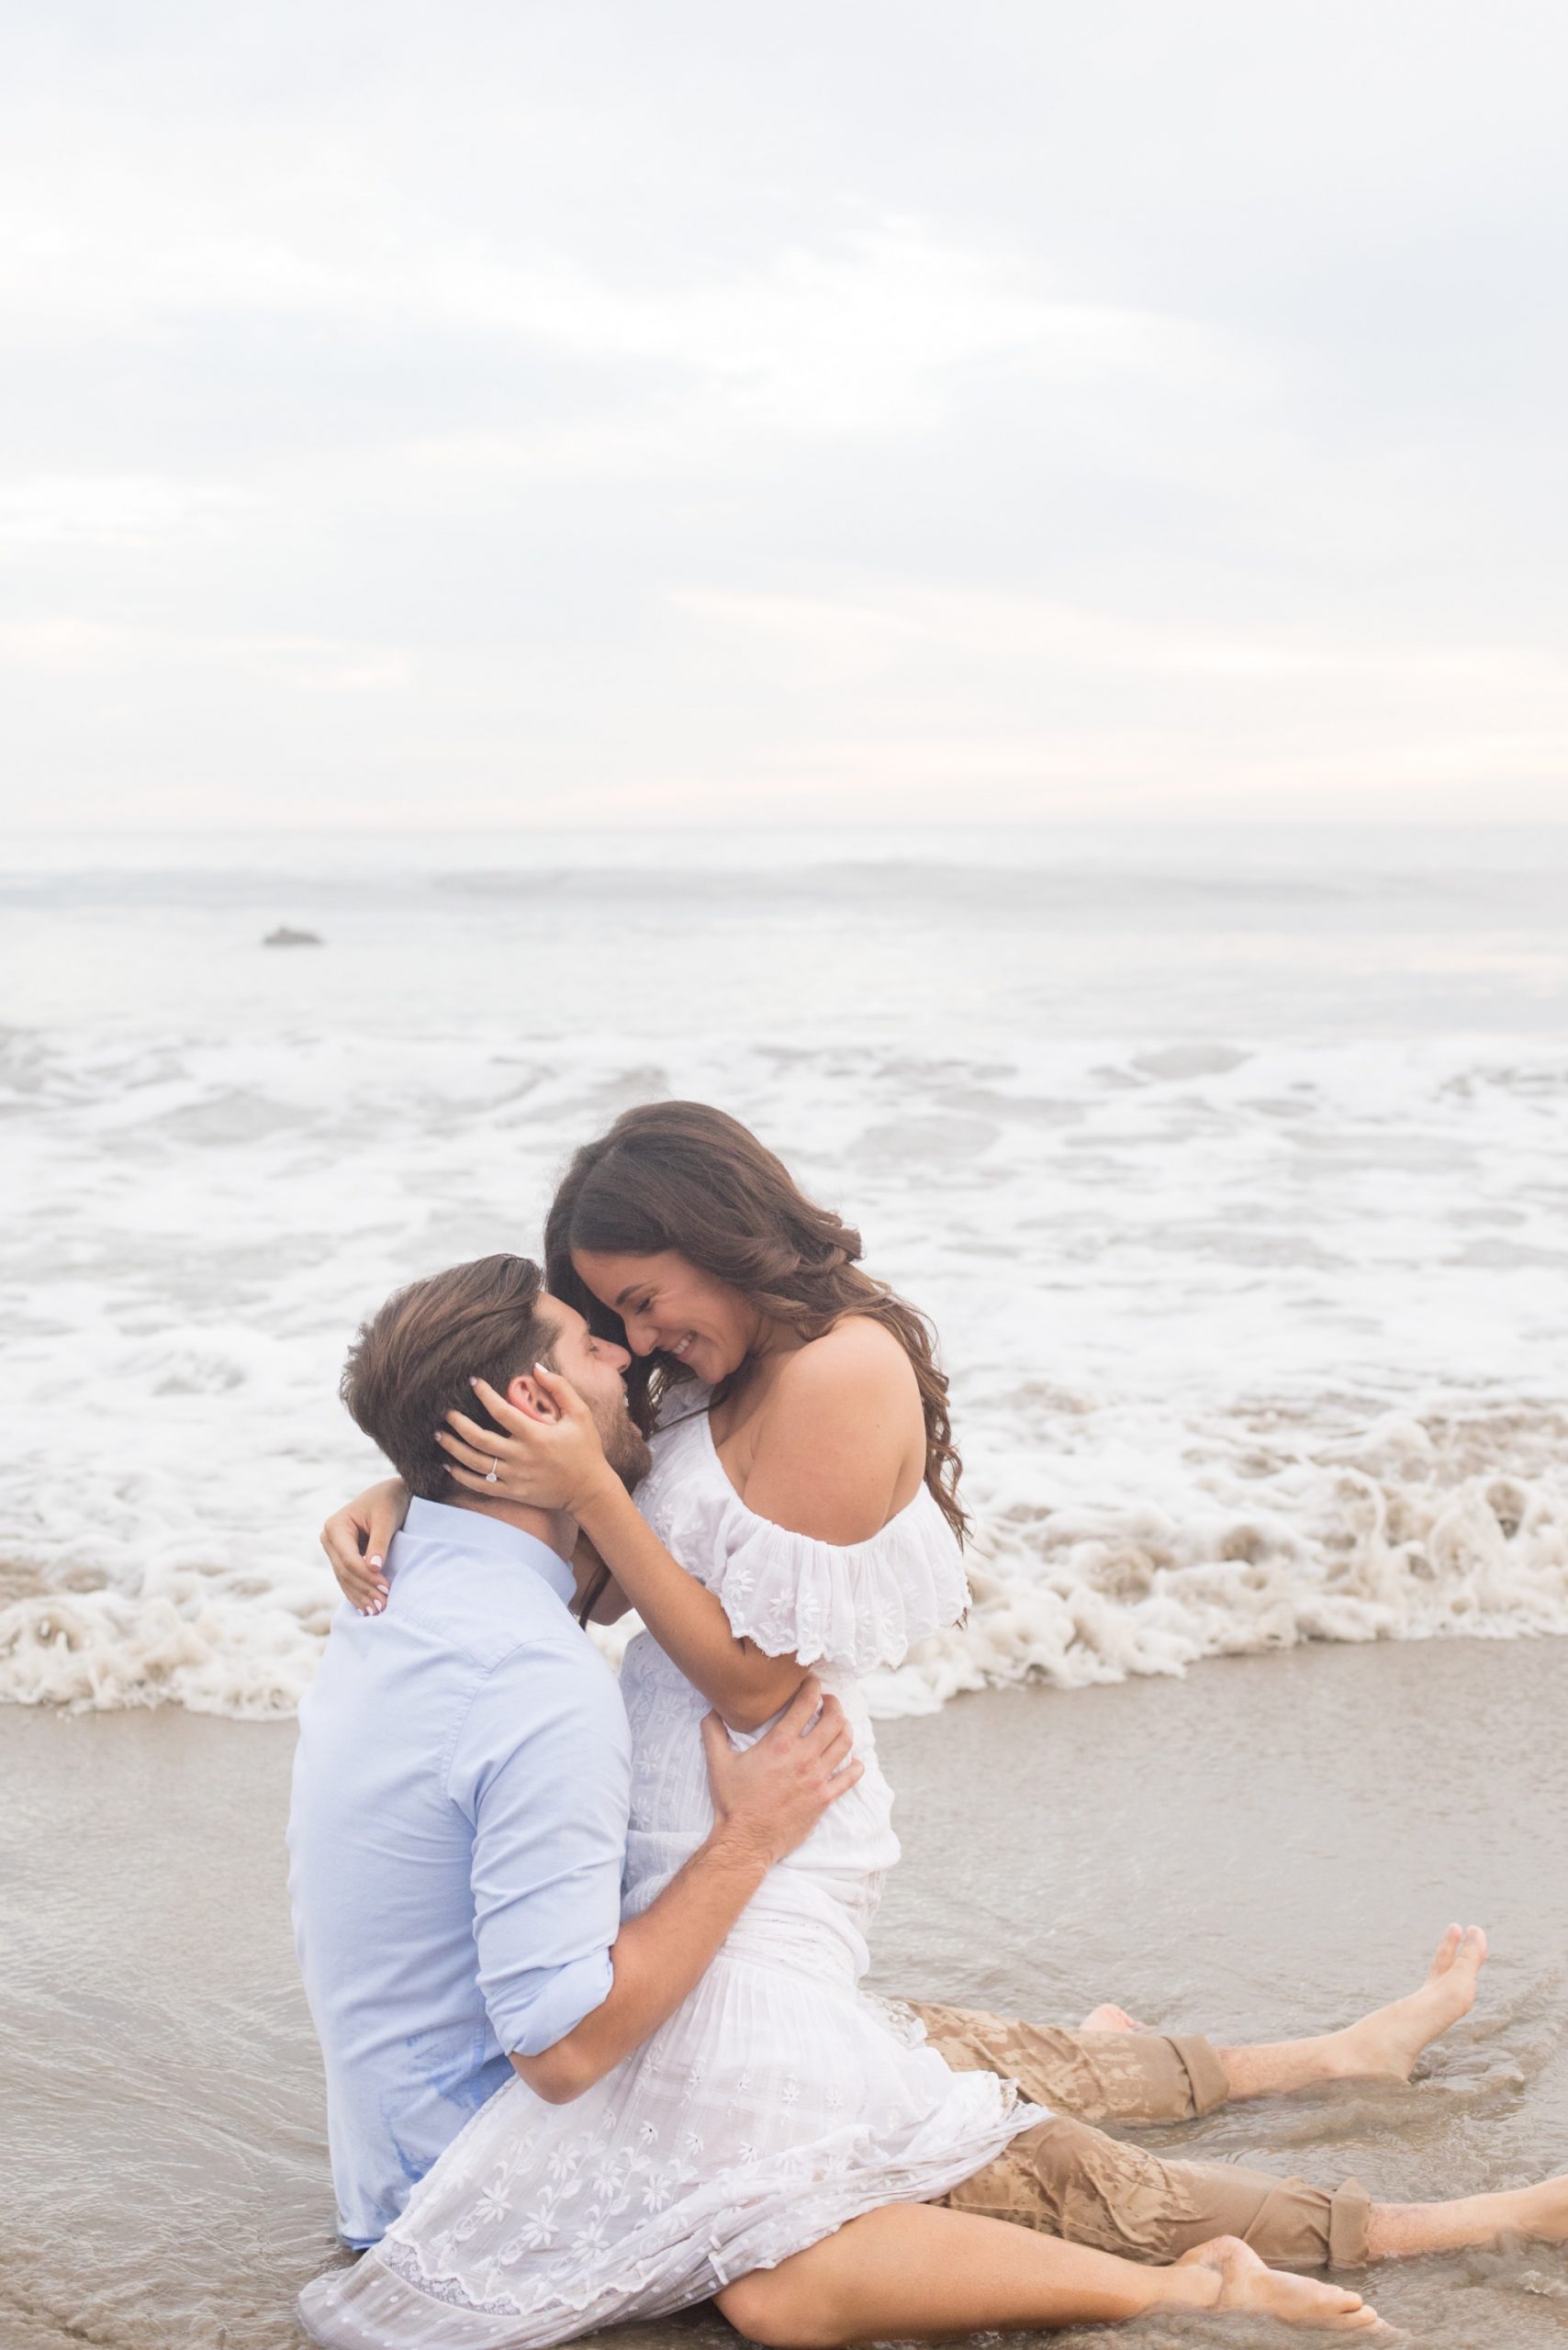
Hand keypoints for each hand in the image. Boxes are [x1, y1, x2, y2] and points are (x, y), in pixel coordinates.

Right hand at [320, 1478, 406, 1613]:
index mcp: (335, 1526)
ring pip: (345, 1579)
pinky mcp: (342, 1558)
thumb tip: (374, 1568)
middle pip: (345, 1572)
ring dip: (360, 1596)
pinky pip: (348, 1579)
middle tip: (382, 1606)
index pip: (348, 1559)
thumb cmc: (389, 1501)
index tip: (386, 1588)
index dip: (366, 1576)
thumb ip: (379, 1543)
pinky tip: (366, 1608)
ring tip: (376, 1611)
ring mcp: (334, 1550)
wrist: (390, 1494)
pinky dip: (358, 1593)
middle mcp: (329, 1539)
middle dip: (364, 1590)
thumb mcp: (386, 1518)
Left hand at [439, 1368, 613, 1517]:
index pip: (501, 1411)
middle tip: (446, 1413)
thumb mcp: (580, 1414)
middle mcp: (521, 1457)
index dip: (484, 1394)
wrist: (589, 1491)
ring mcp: (515, 1477)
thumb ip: (560, 1388)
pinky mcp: (513, 1492)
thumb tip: (536, 1368)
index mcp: (536, 1435)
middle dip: (459, 1424)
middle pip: (480, 1439)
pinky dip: (462, 1476)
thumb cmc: (586, 1449)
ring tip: (440, 1435)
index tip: (473, 1382)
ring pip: (475, 1463)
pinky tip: (449, 1465)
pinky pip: (481, 1485)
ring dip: (454, 1448)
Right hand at [700, 1677, 862, 1866]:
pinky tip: (854, 1761)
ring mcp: (817, 1778)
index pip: (806, 1703)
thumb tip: (712, 1711)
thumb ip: (713, 1732)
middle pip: (833, 1719)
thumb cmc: (733, 1802)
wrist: (746, 1840)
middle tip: (829, 1701)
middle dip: (834, 1704)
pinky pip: (850, 1778)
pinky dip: (855, 1766)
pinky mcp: (824, 1799)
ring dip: (845, 1728)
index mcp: (780, 1743)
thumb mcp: (718, 1763)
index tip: (812, 1683)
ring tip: (840, 1724)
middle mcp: (803, 1757)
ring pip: (844, 1743)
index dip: (813, 1687)